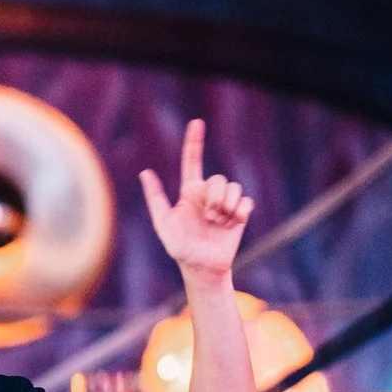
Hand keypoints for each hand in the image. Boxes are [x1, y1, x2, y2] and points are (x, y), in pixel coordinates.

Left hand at [139, 118, 251, 282]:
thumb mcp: (163, 224)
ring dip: (226, 207)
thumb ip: (156, 198)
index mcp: (190, 192)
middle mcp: (208, 194)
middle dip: (215, 199)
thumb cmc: (180, 248)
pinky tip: (233, 225)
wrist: (202, 268)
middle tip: (209, 218)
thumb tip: (145, 172)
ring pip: (234, 188)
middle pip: (219, 179)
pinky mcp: (240, 213)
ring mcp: (225, 203)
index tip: (197, 122)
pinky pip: (246, 202)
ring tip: (219, 223)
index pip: (192, 161)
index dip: (194, 141)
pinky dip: (239, 213)